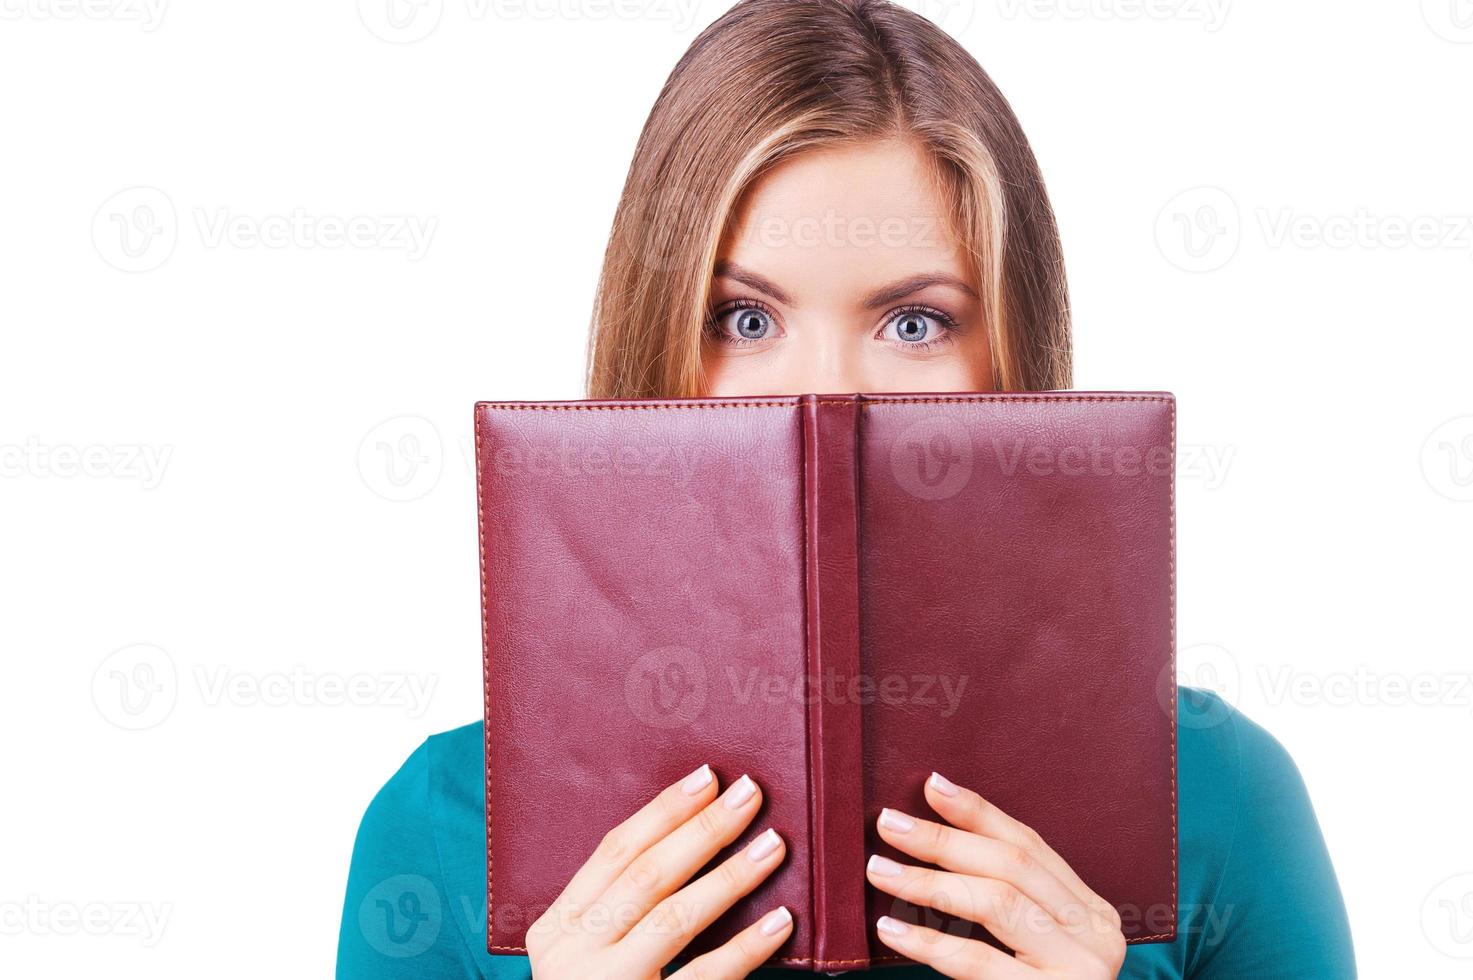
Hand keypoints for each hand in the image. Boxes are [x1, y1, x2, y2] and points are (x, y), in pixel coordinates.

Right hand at [526, 765, 792, 979]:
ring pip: (674, 918)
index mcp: (555, 931)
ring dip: (731, 876)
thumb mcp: (590, 954)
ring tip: (775, 845)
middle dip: (703, 830)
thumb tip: (692, 832)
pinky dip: (747, 947)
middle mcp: (571, 958)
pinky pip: (705, 977)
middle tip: (751, 795)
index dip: (662, 811)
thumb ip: (620, 908)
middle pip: (647, 875)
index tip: (707, 778)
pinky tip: (782, 921)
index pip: (613, 853)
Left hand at [866, 772, 1126, 978]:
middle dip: (945, 839)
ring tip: (878, 869)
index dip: (979, 812)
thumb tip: (930, 837)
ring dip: (929, 881)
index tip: (930, 784)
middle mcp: (1098, 937)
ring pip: (996, 903)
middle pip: (1012, 867)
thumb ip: (1004, 901)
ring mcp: (1081, 973)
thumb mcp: (1032, 946)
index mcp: (1093, 913)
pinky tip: (890, 929)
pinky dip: (928, 943)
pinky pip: (978, 963)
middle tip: (888, 823)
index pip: (1031, 847)